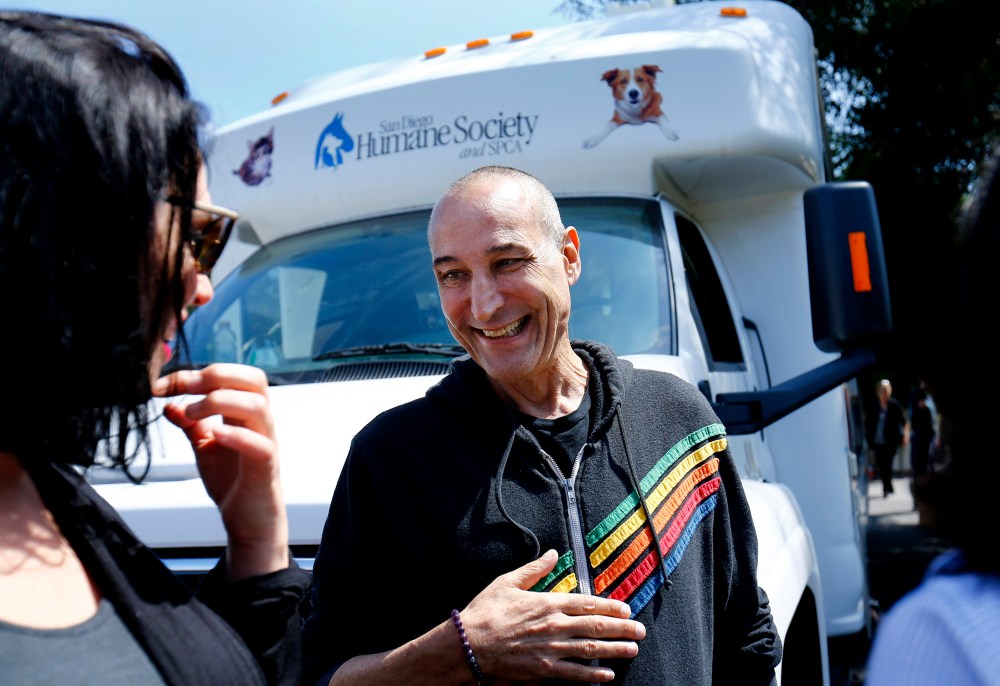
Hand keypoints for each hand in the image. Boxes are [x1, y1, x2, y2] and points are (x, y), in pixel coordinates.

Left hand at [153, 363, 288, 580]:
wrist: (248, 521)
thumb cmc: (233, 481)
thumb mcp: (204, 447)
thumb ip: (191, 425)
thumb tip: (169, 405)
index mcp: (245, 413)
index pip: (230, 376)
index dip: (194, 374)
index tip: (162, 385)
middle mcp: (260, 422)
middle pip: (253, 379)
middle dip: (215, 376)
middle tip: (183, 388)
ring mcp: (266, 442)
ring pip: (258, 406)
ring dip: (220, 402)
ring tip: (191, 414)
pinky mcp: (266, 467)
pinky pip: (260, 445)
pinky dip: (237, 436)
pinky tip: (214, 434)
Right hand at [461, 550, 645, 682]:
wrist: (469, 643)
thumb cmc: (486, 611)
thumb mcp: (508, 582)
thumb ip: (534, 569)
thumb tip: (552, 554)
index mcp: (547, 601)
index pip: (586, 602)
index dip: (609, 606)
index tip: (626, 609)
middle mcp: (554, 624)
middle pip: (595, 625)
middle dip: (621, 628)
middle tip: (640, 631)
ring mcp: (551, 648)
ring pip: (590, 648)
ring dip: (614, 649)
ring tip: (633, 650)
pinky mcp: (544, 669)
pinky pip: (574, 672)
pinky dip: (593, 673)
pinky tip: (607, 674)